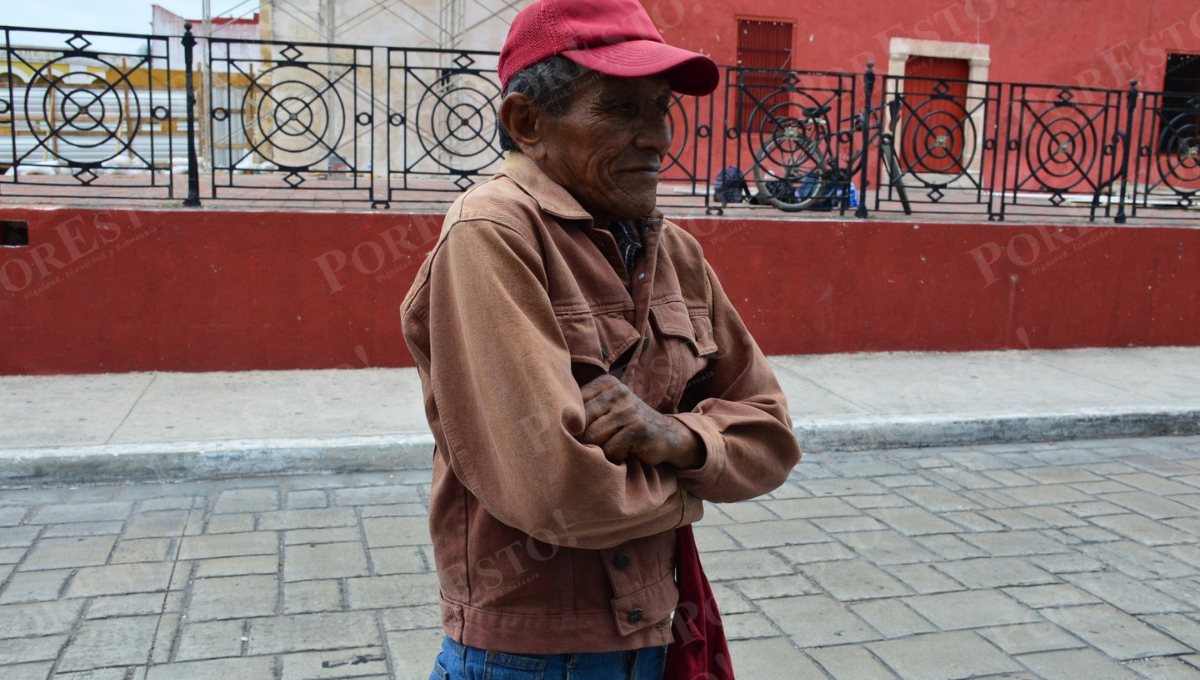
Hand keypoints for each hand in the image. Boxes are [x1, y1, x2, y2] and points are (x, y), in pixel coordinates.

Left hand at [580, 375, 703, 468]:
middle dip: (586, 438)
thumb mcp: (608, 407)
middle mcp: (618, 392)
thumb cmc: (628, 423)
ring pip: (594, 437)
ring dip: (601, 448)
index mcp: (607, 383)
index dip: (574, 424)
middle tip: (599, 442)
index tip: (582, 431)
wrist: (666, 435)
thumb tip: (555, 423)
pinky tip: (625, 450)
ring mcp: (629, 410)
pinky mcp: (637, 429)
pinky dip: (615, 455)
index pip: (574, 404)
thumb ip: (585, 408)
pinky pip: (610, 449)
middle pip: (582, 422)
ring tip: (613, 444)